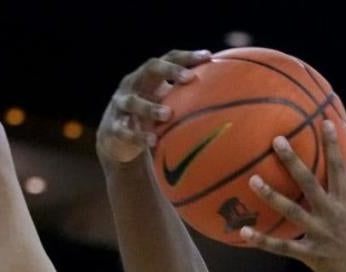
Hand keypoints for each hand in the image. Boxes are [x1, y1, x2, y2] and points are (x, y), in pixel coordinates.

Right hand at [96, 49, 211, 163]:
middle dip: (170, 71)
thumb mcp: (168, 107)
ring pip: (133, 102)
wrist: (116, 139)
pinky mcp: (114, 127)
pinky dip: (138, 135)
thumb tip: (232, 105)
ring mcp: (121, 105)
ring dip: (151, 107)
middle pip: (150, 69)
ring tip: (167, 114)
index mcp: (149, 77)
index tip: (209, 57)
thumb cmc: (151, 119)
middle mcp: (133, 85)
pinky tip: (152, 141)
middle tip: (190, 78)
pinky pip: (125, 130)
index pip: (169, 58)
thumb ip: (189, 103)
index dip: (187, 56)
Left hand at [239, 122, 345, 271]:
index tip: (324, 123)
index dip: (332, 145)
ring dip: (271, 194)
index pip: (339, 169)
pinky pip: (282, 247)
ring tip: (252, 179)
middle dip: (292, 160)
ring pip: (291, 210)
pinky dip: (262, 240)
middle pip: (309, 182)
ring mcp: (321, 234)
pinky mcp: (313, 255)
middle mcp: (332, 215)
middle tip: (276, 141)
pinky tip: (244, 232)